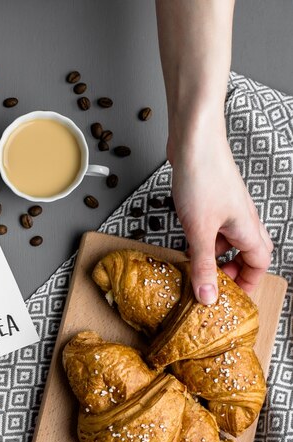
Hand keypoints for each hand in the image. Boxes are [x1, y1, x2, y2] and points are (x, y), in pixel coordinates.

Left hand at [169, 130, 272, 303]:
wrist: (193, 141)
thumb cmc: (202, 178)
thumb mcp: (199, 231)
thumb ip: (202, 265)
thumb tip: (208, 296)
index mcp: (247, 228)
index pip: (259, 262)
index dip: (248, 281)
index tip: (232, 296)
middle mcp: (241, 218)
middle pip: (246, 252)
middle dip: (231, 270)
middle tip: (212, 283)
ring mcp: (226, 208)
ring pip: (225, 240)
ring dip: (213, 255)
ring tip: (193, 266)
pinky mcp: (209, 200)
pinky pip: (211, 228)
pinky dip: (202, 240)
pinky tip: (184, 243)